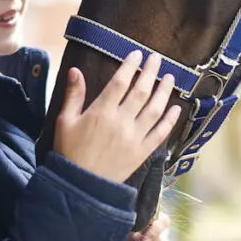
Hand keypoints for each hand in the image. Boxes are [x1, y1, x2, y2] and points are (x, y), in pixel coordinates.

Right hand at [54, 50, 180, 182]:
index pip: (120, 82)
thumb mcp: (65, 121)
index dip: (130, 66)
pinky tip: (175, 108)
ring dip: (163, 91)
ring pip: (154, 109)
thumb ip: (73, 95)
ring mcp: (134, 138)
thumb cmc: (70, 151)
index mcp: (101, 112)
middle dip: (150, 72)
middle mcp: (121, 122)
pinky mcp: (142, 152)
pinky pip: (160, 133)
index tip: (137, 54)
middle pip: (141, 91)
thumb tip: (76, 70)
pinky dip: (170, 120)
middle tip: (156, 59)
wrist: (80, 186)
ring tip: (169, 77)